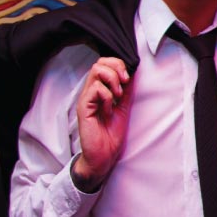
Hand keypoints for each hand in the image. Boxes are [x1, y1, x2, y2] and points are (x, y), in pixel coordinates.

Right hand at [73, 57, 132, 191]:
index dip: (119, 65)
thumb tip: (133, 74)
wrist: (105, 153)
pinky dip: (107, 96)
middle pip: (99, 63)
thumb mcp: (124, 107)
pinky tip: (108, 109)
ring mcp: (86, 98)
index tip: (128, 79)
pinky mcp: (83, 107)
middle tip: (124, 84)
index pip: (104, 63)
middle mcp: (91, 92)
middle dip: (117, 68)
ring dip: (113, 81)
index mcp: (100, 90)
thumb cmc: (111, 134)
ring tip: (116, 97)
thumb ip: (126, 92)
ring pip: (97, 71)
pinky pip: (95, 89)